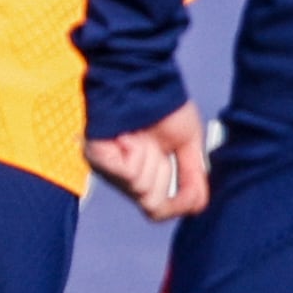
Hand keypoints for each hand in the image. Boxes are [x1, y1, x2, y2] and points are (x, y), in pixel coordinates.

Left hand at [87, 104, 210, 221]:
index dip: (178, 204)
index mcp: (144, 173)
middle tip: (155, 146)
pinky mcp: (95, 157)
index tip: (189, 189)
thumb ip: (193, 178)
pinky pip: (127, 173)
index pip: (156, 211)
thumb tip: (197, 207)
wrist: (147, 80)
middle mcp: (122, 175)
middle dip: (163, 175)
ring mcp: (106, 168)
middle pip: (151, 203)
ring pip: (140, 188)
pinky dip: (137, 154)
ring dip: (150, 160)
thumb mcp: (189, 145)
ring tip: (140, 135)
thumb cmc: (165, 107)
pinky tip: (128, 135)